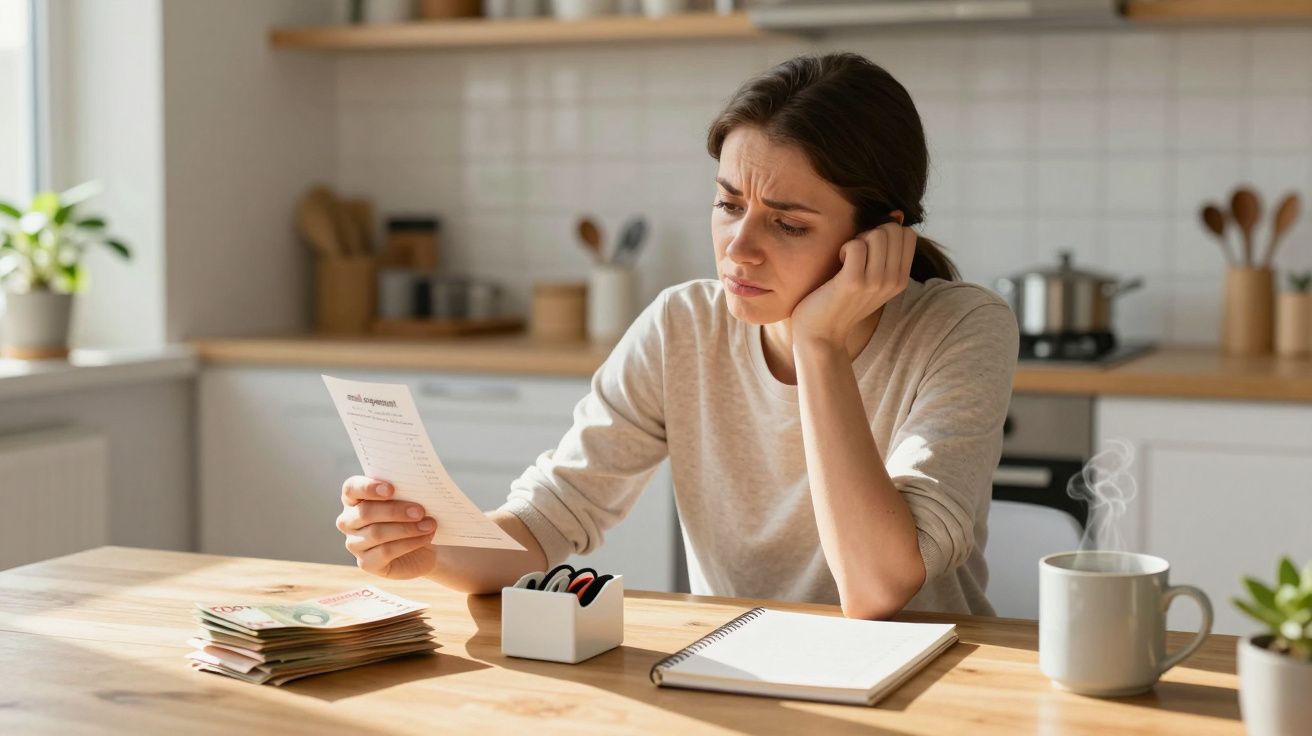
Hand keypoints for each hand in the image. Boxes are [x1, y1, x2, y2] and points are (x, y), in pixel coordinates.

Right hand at [337, 476, 437, 579]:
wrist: (422, 547)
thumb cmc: (411, 516)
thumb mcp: (408, 500)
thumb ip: (404, 492)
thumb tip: (415, 486)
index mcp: (354, 498)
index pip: (351, 488)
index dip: (368, 487)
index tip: (391, 489)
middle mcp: (348, 521)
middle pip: (365, 513)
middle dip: (395, 511)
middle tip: (420, 511)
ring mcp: (354, 544)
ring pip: (376, 533)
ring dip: (406, 528)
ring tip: (429, 525)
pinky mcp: (366, 563)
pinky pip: (385, 552)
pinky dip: (409, 543)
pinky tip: (425, 537)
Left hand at [790, 221, 916, 349]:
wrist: (821, 334)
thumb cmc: (840, 300)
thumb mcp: (872, 278)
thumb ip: (885, 252)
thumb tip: (896, 213)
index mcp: (901, 279)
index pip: (907, 234)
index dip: (885, 232)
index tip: (868, 250)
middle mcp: (893, 281)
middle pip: (892, 229)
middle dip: (870, 233)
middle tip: (854, 254)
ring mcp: (875, 282)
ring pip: (877, 234)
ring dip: (857, 240)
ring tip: (846, 259)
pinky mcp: (853, 283)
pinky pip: (856, 245)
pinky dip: (844, 248)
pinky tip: (838, 263)